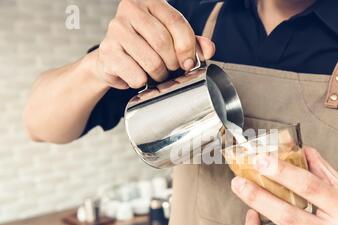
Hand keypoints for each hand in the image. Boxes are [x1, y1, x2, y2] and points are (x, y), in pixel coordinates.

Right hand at [94, 0, 215, 88]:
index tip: (190, 62)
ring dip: (159, 75)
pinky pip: (137, 76)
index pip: (177, 22)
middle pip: (163, 42)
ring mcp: (115, 31)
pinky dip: (142, 82)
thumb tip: (209, 49)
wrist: (113, 57)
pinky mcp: (107, 53)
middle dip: (173, 63)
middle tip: (171, 68)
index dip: (188, 47)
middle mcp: (129, 10)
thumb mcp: (172, 38)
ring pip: (152, 62)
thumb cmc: (146, 44)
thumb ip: (192, 41)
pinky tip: (138, 75)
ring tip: (156, 73)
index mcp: (149, 1)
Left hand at [231, 147, 337, 224]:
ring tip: (243, 197)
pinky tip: (255, 220)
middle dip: (259, 196)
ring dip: (254, 220)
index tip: (262, 161)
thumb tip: (299, 149)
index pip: (310, 187)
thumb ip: (322, 169)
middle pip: (289, 214)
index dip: (283, 172)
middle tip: (240, 180)